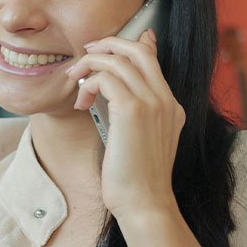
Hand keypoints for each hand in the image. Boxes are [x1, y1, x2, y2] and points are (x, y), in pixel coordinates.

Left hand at [66, 29, 185, 216]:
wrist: (145, 203)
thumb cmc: (136, 178)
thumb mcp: (141, 139)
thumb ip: (134, 111)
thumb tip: (117, 91)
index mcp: (170, 105)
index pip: (151, 58)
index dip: (128, 43)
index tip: (102, 48)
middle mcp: (165, 99)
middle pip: (136, 49)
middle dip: (107, 43)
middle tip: (86, 54)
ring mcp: (152, 103)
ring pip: (117, 60)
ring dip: (90, 65)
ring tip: (76, 82)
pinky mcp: (132, 111)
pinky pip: (106, 78)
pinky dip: (88, 85)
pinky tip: (82, 103)